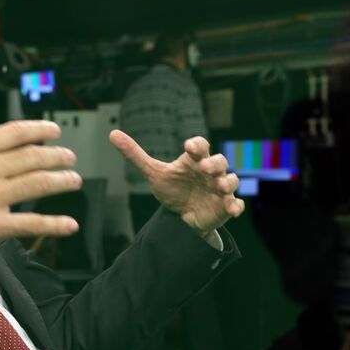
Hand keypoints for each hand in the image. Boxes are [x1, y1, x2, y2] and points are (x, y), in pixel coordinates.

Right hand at [0, 120, 81, 268]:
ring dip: (62, 180)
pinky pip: (31, 223)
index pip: (15, 133)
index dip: (40, 129)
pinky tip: (69, 224)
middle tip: (69, 157)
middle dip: (57, 155)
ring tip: (74, 180)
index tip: (54, 131)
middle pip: (33, 156)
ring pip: (38, 183)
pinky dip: (55, 224)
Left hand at [109, 130, 243, 234]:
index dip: (197, 145)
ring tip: (220, 185)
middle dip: (214, 163)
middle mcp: (210, 172)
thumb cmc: (173, 189)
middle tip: (204, 167)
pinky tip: (232, 210)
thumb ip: (135, 154)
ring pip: (231, 180)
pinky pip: (236, 204)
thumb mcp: (153, 173)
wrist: (181, 216)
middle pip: (219, 161)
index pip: (200, 146)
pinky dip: (236, 206)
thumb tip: (113, 133)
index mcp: (194, 160)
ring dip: (228, 182)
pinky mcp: (225, 206)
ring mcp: (220, 189)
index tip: (188, 146)